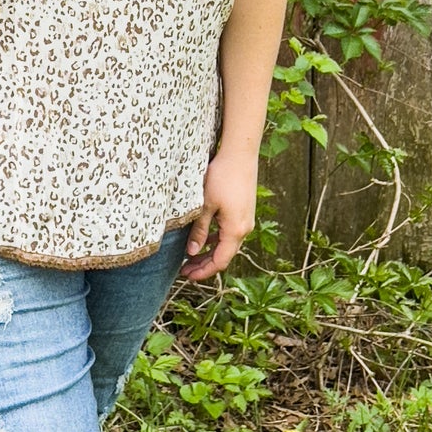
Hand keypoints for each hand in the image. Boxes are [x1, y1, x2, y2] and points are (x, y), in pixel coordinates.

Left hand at [181, 146, 257, 280]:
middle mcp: (244, 228)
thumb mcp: (205, 205)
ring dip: (210, 252)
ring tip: (190, 257)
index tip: (187, 276)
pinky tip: (203, 239)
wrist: (240, 155)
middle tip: (185, 270)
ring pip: (227, 245)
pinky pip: (230, 233)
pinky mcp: (244, 211)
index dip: (203, 272)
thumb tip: (191, 252)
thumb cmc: (222, 177)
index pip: (220, 261)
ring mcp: (246, 220)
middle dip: (204, 265)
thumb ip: (199, 230)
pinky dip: (216, 240)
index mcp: (235, 230)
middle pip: (224, 256)